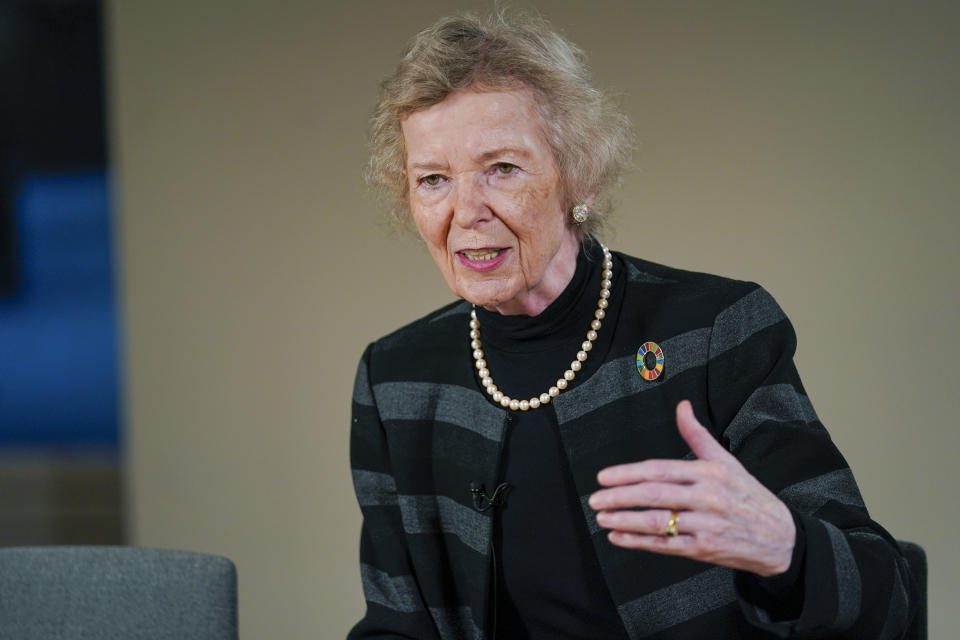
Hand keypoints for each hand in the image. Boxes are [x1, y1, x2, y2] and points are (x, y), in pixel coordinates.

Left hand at [588, 400, 795, 576]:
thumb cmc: (749, 496)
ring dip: (626, 521)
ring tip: (603, 517)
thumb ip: (697, 435)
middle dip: (621, 498)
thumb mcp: (727, 461)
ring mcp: (706, 526)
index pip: (661, 470)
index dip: (629, 473)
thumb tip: (681, 405)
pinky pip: (666, 546)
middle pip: (656, 496)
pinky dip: (639, 543)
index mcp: (709, 473)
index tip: (604, 476)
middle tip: (595, 499)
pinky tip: (619, 538)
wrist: (780, 538)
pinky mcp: (705, 550)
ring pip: (659, 523)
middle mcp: (707, 498)